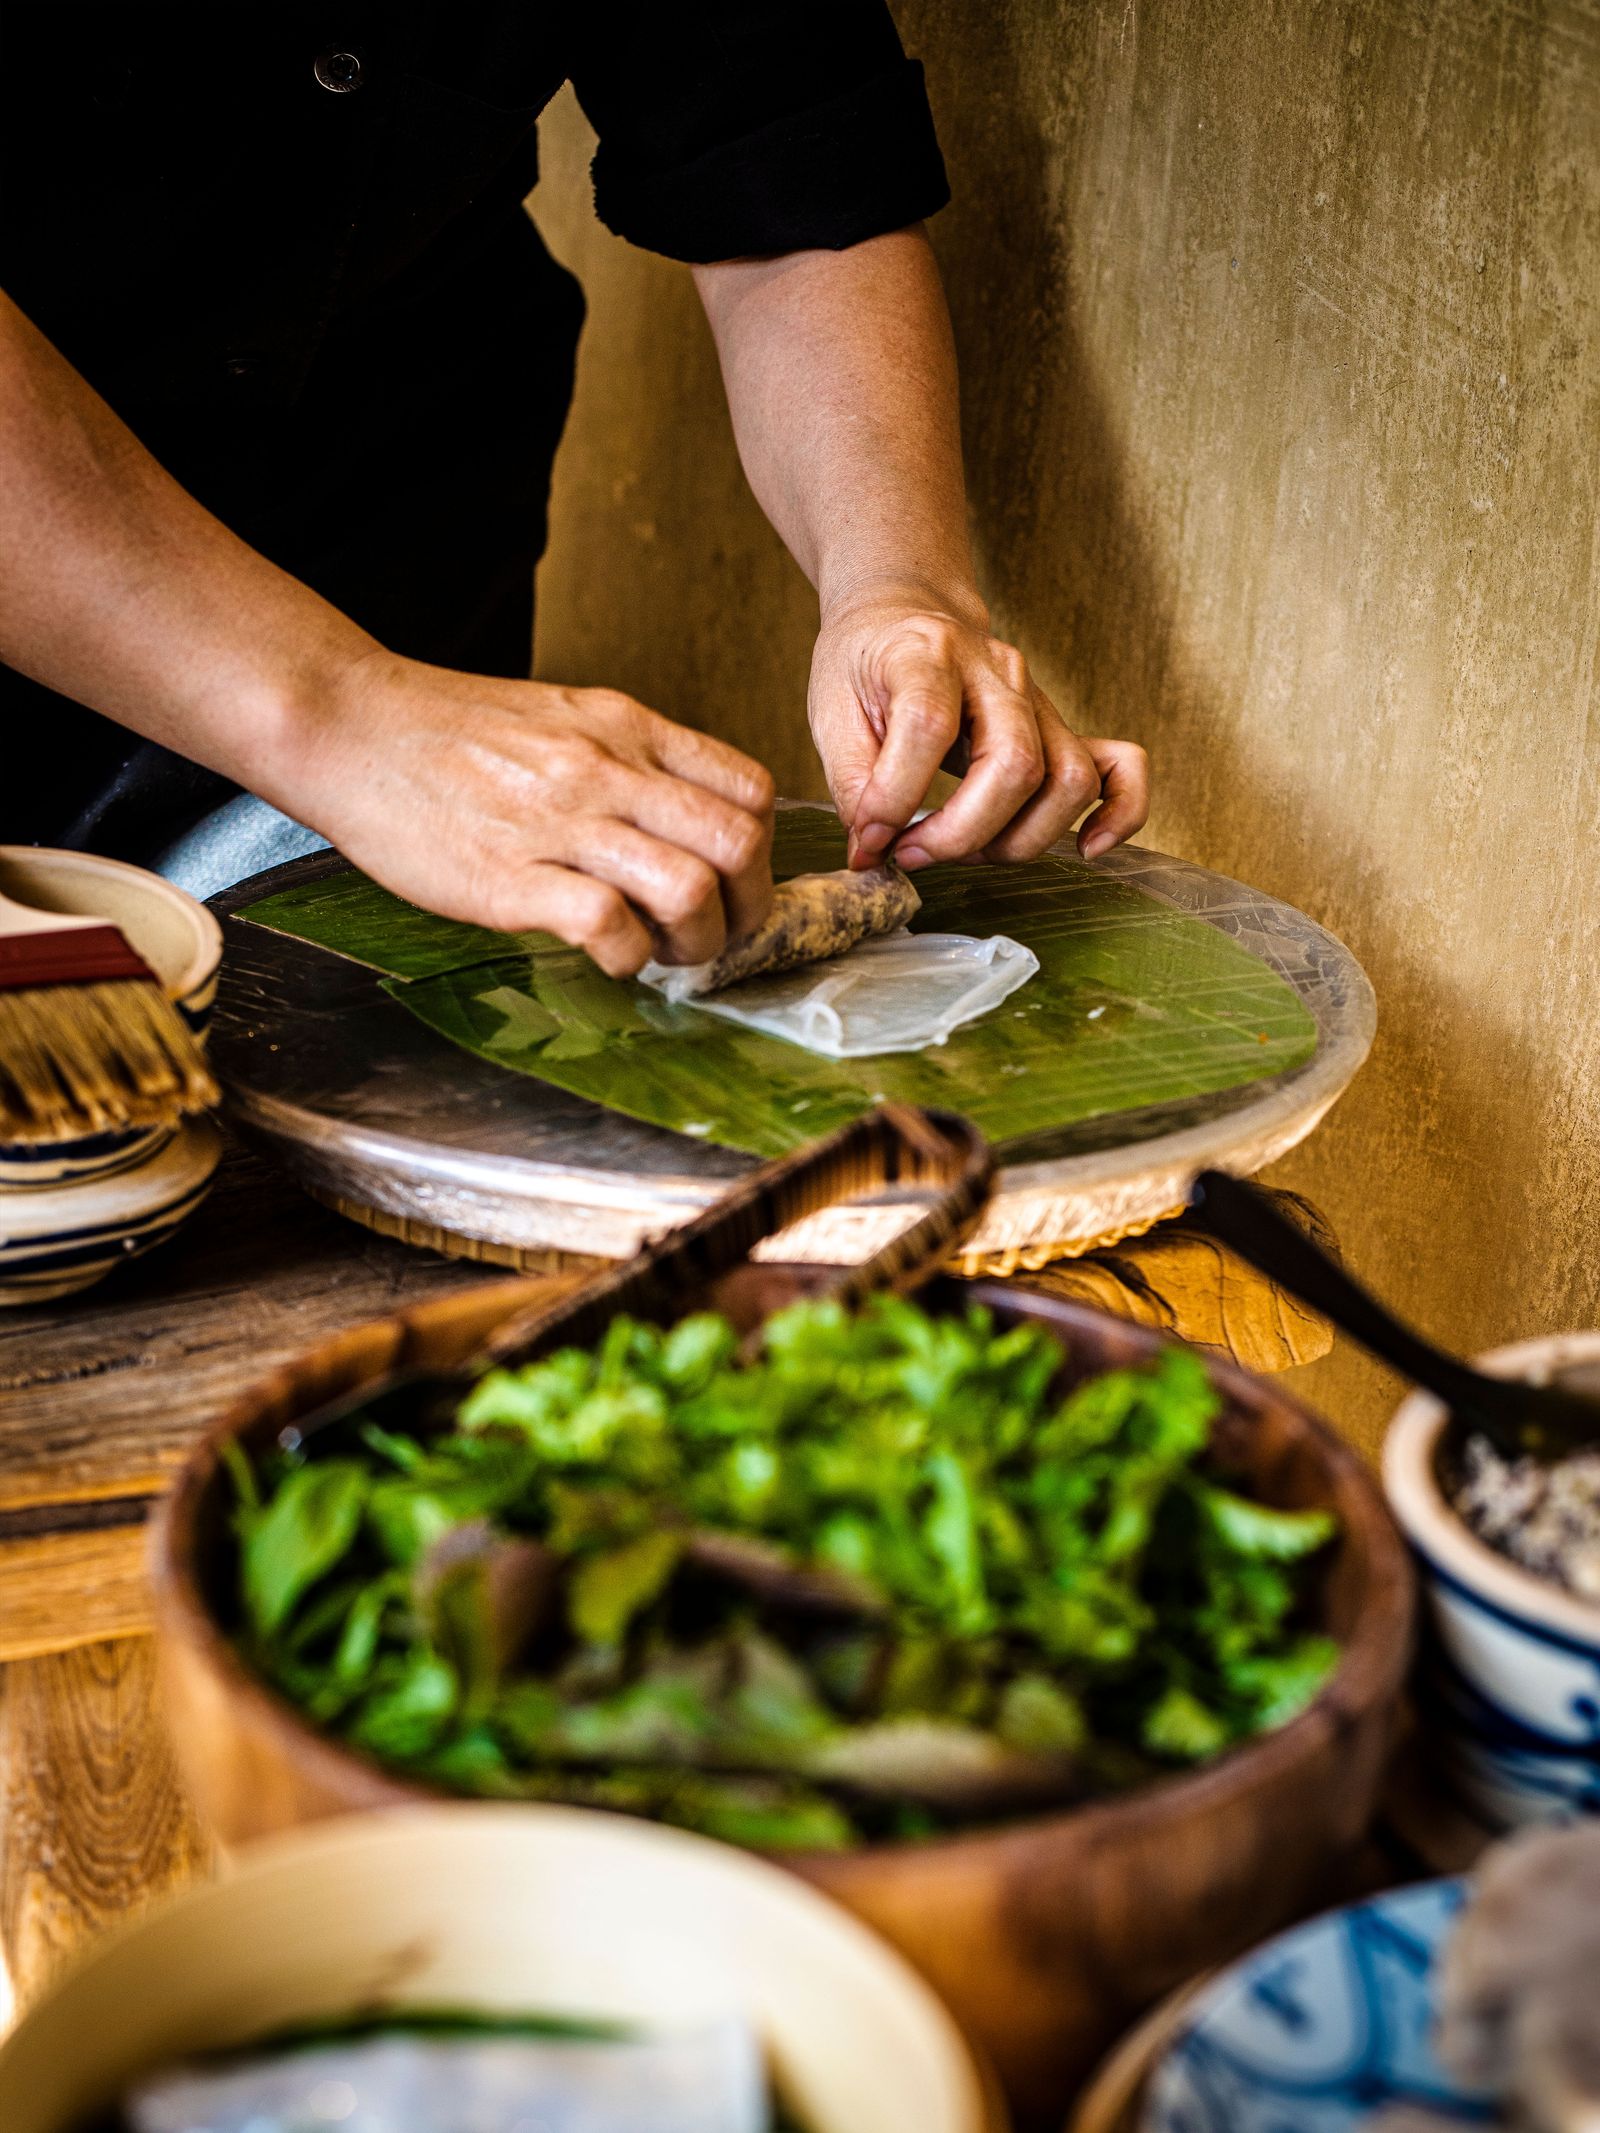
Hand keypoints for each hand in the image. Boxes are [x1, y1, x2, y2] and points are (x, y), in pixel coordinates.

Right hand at [281, 651, 774, 975]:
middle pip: (739, 844)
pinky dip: (625, 957)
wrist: (349, 726)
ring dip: (694, 942)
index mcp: (626, 728)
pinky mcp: (511, 878)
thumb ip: (630, 761)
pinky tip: (605, 955)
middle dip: (746, 909)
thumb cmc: (450, 733)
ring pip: (689, 887)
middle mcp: (606, 770)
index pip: (749, 789)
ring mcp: (560, 823)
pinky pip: (608, 925)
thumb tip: (688, 822)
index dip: (760, 852)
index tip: (734, 883)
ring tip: (661, 952)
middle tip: (715, 934)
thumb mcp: (563, 718)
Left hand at [807, 588, 1148, 869]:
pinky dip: (1117, 814)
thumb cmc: (866, 662)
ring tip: (966, 849)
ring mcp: (1038, 698)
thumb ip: (852, 783)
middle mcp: (997, 671)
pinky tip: (1087, 848)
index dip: (896, 798)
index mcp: (927, 654)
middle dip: (962, 834)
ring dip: (1018, 840)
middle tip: (913, 852)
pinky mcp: (1061, 726)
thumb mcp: (832, 712)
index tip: (870, 838)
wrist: (904, 613)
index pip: (929, 728)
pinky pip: (1119, 767)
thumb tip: (873, 852)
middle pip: (1014, 764)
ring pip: (1068, 780)